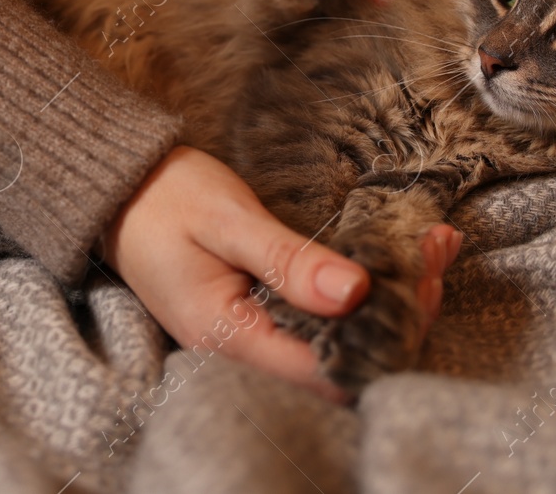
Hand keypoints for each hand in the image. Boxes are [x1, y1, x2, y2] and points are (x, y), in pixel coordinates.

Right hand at [102, 146, 460, 399]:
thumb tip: (353, 293)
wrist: (120, 186)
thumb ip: (287, 260)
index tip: (421, 280)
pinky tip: (402, 252)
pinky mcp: (263, 312)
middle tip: (435, 251)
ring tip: (433, 246)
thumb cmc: (165, 197)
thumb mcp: (227, 219)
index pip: (326, 368)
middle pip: (342, 357)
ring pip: (339, 335)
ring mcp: (253, 333)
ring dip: (391, 297)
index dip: (382, 333)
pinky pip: (324, 314)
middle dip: (399, 311)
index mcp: (229, 336)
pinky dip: (367, 286)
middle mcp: (243, 349)